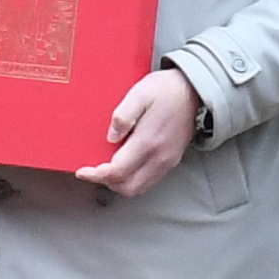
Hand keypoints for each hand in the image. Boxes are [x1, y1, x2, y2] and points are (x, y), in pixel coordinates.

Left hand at [77, 64, 204, 201]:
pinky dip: (132, 180)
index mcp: (148, 142)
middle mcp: (158, 157)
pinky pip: (148, 182)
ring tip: (107, 170)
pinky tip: (125, 168)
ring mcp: (166, 162)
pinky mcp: (171, 161)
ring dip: (119, 184)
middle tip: (93, 171)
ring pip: (138, 188)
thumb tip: (110, 137)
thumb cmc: (167, 90)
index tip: (83, 171)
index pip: (117, 172)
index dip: (96, 175)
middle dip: (107, 182)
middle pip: (127, 187)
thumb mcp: (140, 93)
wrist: (195, 91)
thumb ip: (123, 116)